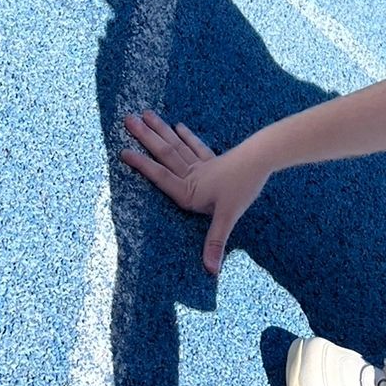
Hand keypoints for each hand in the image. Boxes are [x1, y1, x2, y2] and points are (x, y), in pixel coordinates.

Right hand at [120, 113, 270, 273]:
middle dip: (145, 137)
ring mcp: (203, 164)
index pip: (160, 175)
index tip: (122, 151)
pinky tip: (178, 126)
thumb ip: (215, 241)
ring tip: (145, 114)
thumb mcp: (228, 216)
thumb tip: (210, 270)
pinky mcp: (214, 159)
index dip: (141, 165)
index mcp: (189, 189)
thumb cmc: (243, 187)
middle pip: (164, 153)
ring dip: (160, 130)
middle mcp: (192, 174)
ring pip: (176, 145)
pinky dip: (186, 137)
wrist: (262, 159)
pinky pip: (196, 146)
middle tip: (127, 119)